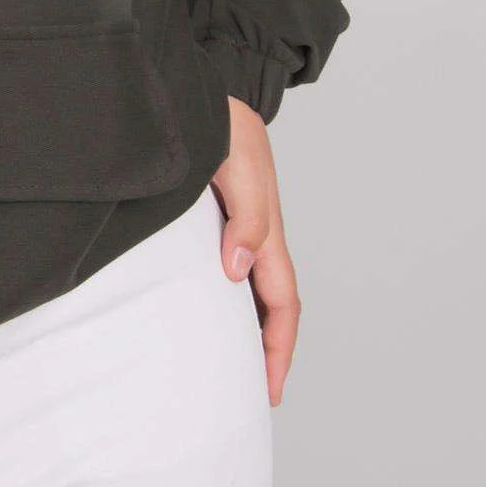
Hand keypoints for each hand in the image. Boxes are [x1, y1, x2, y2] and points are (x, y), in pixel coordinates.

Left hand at [209, 98, 299, 406]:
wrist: (203, 91)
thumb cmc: (221, 124)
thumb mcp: (235, 165)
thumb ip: (244, 215)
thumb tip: (239, 270)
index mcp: (267, 232)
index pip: (281, 306)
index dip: (278, 350)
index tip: (269, 391)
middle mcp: (256, 235)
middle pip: (272, 307)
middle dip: (268, 353)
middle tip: (251, 395)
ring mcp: (238, 228)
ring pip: (251, 291)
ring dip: (248, 329)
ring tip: (229, 367)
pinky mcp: (218, 217)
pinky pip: (230, 268)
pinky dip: (226, 299)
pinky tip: (204, 308)